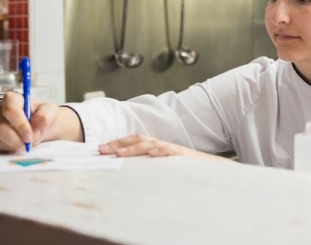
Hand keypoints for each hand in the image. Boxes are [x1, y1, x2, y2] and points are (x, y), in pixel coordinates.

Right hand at [0, 92, 79, 151]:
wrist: (40, 126)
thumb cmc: (42, 115)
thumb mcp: (51, 111)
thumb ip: (45, 116)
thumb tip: (35, 126)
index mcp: (12, 99)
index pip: (10, 109)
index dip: (20, 124)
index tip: (29, 136)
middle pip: (0, 126)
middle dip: (16, 138)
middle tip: (28, 143)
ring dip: (14, 144)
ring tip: (26, 143)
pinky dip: (10, 148)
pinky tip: (19, 145)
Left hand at [98, 134, 232, 161]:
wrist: (210, 171)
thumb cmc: (184, 170)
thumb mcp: (162, 167)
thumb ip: (147, 165)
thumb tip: (126, 168)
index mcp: (155, 147)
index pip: (134, 141)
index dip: (117, 143)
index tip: (100, 150)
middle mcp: (162, 145)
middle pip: (138, 139)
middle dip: (119, 143)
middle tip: (101, 150)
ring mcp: (172, 149)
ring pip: (151, 144)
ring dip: (134, 148)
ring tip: (120, 153)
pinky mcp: (182, 156)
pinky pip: (170, 152)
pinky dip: (160, 151)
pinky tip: (151, 153)